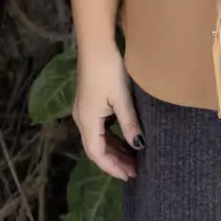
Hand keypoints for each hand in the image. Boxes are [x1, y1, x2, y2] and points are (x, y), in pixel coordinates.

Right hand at [73, 41, 145, 181]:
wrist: (97, 43)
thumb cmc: (108, 70)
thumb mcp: (122, 98)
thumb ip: (129, 124)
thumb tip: (138, 146)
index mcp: (87, 120)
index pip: (97, 154)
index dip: (113, 167)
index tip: (130, 176)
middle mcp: (82, 118)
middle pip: (97, 148)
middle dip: (115, 161)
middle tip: (135, 170)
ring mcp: (85, 109)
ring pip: (99, 137)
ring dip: (115, 149)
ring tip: (133, 158)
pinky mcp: (91, 101)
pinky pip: (101, 127)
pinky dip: (113, 136)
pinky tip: (126, 137)